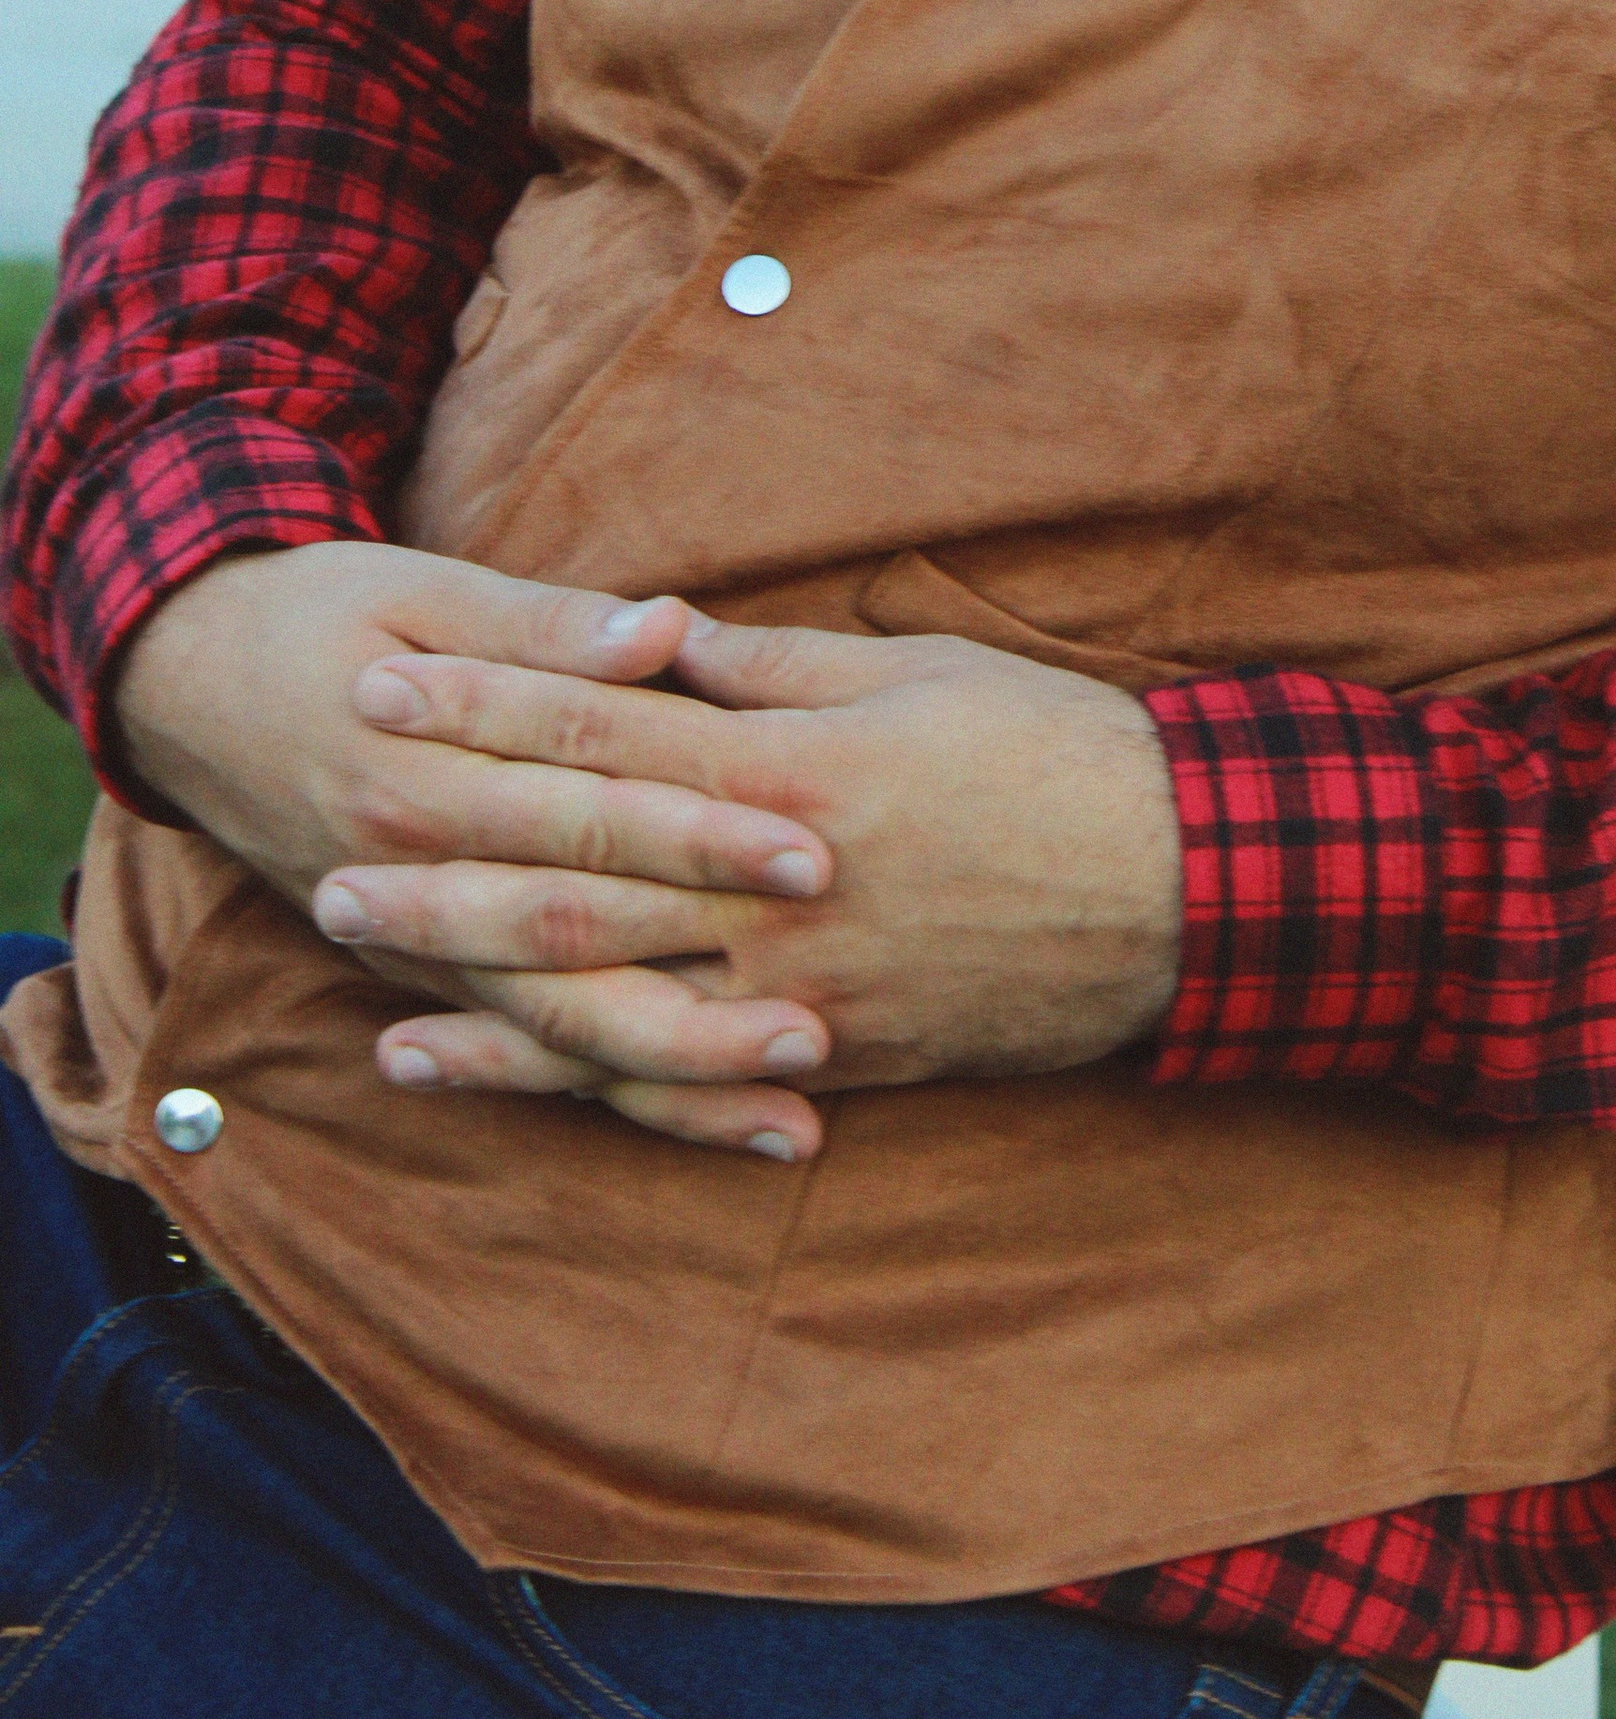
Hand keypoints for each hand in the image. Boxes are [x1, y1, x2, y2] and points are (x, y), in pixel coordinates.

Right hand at [114, 545, 839, 1117]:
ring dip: (675, 1081)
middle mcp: (420, 877)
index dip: (701, 832)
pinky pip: (525, 1054)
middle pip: (579, 947)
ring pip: (555, 1034)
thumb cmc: (322, 618)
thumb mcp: (423, 589)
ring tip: (791, 1124)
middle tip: (823, 1024)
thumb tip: (667, 627)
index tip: (813, 848)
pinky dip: (613, 1096)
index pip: (588, 812)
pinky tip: (710, 1128)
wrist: (185, 684)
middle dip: (706, 992)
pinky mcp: (423, 976)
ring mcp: (418, 944)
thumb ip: (550, 625)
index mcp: (429, 771)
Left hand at [315, 617, 1184, 1159]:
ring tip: (366, 961)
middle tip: (328, 836)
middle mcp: (771, 888)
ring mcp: (793, 989)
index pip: (603, 732)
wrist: (1184, 893)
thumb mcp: (917, 674)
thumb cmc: (1057, 757)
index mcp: (791, 769)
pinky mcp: (823, 1059)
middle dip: (442, 849)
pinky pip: (671, 1078)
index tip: (387, 684)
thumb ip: (778, 669)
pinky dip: (569, 1077)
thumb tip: (664, 641)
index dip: (486, 707)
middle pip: (574, 866)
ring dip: (473, 973)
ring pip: (601, 985)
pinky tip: (489, 1069)